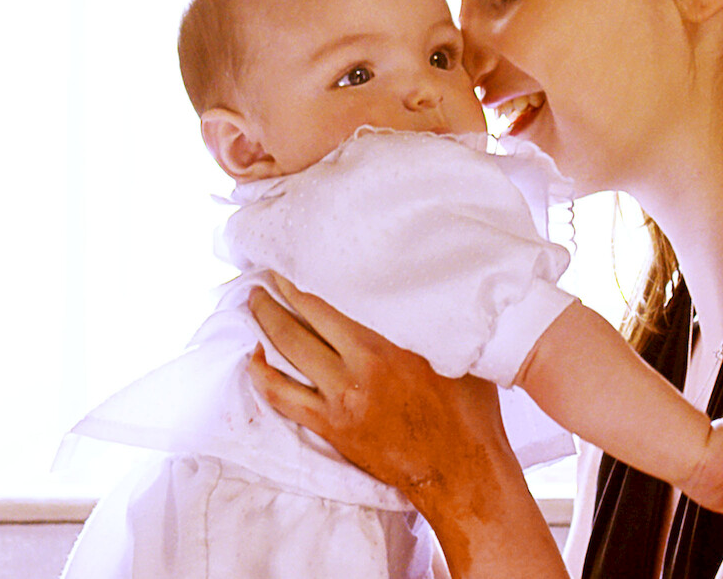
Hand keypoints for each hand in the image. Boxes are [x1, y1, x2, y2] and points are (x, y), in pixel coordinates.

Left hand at [244, 273, 514, 511]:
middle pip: (305, 314)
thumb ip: (430, 320)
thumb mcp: (458, 350)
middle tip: (269, 268)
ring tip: (255, 300)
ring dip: (266, 319)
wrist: (459, 468)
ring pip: (288, 348)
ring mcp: (341, 397)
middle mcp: (361, 365)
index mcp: (392, 341)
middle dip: (281, 288)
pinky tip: (254, 356)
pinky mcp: (331, 425)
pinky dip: (260, 373)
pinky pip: (281, 395)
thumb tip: (418, 286)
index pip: (339, 295)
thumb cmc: (468, 408)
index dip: (311, 273)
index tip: (300, 254)